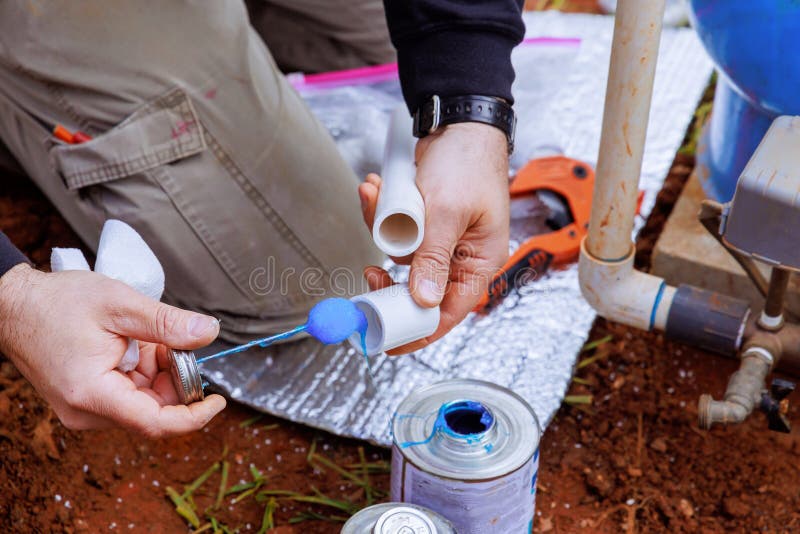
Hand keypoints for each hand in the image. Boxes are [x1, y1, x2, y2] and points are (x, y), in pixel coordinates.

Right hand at [0, 264, 224, 437]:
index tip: (219, 400)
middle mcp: (87, 412)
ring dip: (158, 371)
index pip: (155, 423)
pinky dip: (143, 370)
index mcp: (92, 394)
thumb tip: (209, 332)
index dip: (194, 416)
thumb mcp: (120, 305)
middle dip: (175, 377)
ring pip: (144, 400)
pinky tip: (134, 344)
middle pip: (153, 410)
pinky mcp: (86, 400)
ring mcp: (85, 409)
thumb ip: (167, 323)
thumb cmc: (57, 303)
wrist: (13, 306)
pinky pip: (129, 393)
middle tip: (173, 341)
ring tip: (146, 337)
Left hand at [359, 122, 509, 353]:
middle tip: (369, 273)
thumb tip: (424, 301)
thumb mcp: (448, 213)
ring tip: (376, 196)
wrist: (459, 121)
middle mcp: (461, 257)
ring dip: (382, 231)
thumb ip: (434, 258)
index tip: (387, 342)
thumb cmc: (468, 163)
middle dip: (389, 276)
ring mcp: (440, 241)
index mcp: (479, 263)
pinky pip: (397, 233)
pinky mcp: (424, 224)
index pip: (448, 312)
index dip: (418, 330)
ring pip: (401, 258)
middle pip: (418, 289)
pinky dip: (383, 215)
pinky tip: (376, 189)